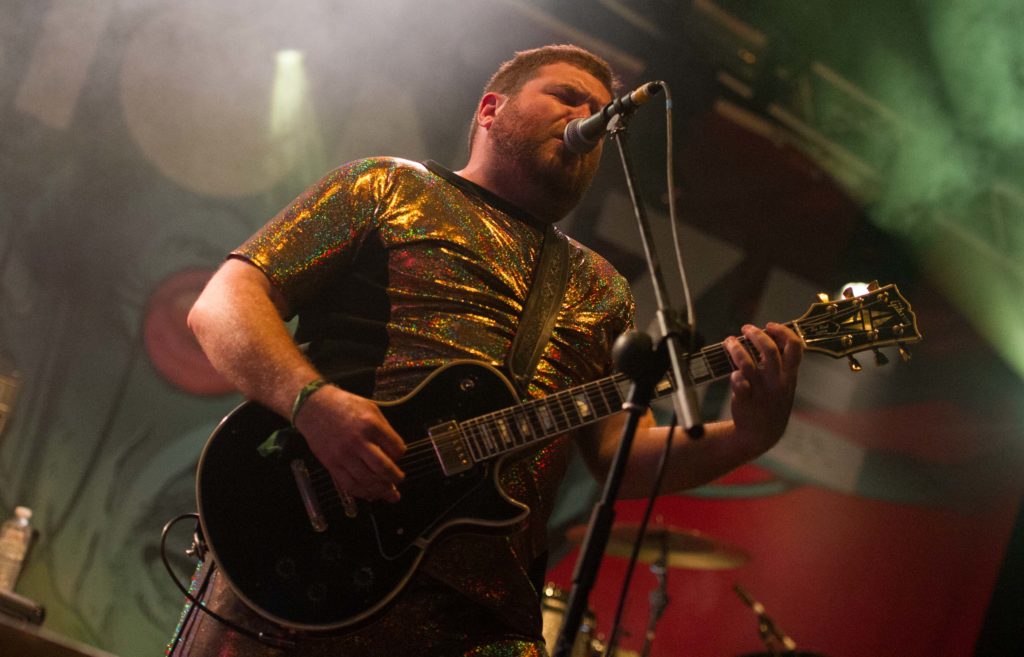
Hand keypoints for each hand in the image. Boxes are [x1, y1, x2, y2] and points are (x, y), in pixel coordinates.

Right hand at [293, 385, 405, 501]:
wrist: (314, 407)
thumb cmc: (343, 405)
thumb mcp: (370, 408)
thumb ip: (383, 429)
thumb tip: (394, 451)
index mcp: (371, 425)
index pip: (396, 448)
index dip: (400, 455)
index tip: (398, 456)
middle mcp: (358, 441)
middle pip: (383, 468)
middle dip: (395, 477)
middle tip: (399, 479)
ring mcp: (344, 454)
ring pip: (367, 480)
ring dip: (381, 490)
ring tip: (389, 493)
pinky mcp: (332, 464)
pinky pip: (349, 484)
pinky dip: (362, 492)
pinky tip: (370, 494)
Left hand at [722, 322, 803, 454]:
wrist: (761, 435)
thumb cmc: (772, 404)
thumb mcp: (785, 386)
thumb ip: (780, 366)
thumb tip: (767, 337)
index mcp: (790, 377)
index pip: (795, 347)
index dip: (783, 332)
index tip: (770, 326)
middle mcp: (777, 382)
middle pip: (769, 350)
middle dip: (756, 334)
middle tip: (745, 328)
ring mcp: (761, 391)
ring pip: (747, 362)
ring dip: (736, 348)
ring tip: (729, 341)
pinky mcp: (745, 399)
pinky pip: (737, 381)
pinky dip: (734, 374)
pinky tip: (733, 373)